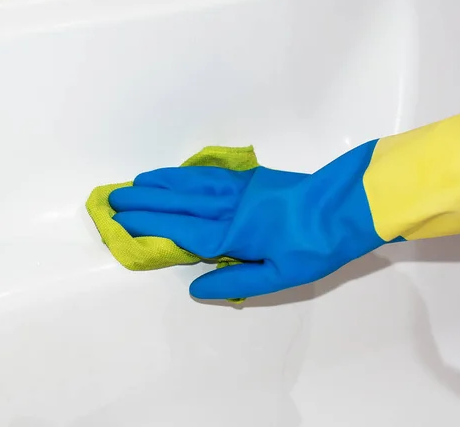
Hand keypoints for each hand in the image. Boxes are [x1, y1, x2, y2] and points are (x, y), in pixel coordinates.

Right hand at [109, 140, 399, 299]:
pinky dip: (189, 173)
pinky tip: (179, 174)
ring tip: (137, 182)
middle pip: (179, 203)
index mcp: (234, 235)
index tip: (121, 221)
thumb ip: (236, 282)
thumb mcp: (279, 277)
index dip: (149, 226)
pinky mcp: (254, 178)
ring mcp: (242, 188)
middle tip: (114, 197)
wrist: (345, 207)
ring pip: (192, 184)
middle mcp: (230, 207)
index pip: (181, 231)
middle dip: (145, 201)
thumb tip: (197, 287)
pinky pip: (212, 174)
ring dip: (162, 183)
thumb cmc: (315, 247)